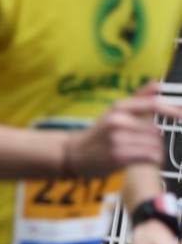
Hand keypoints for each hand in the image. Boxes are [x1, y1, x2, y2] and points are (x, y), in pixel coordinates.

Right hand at [65, 82, 181, 176]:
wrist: (72, 154)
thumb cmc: (98, 134)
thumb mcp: (114, 111)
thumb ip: (138, 98)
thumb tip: (157, 83)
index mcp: (119, 108)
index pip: (152, 104)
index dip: (171, 109)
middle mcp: (118, 121)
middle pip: (155, 129)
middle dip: (156, 139)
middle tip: (146, 145)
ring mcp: (118, 139)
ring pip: (154, 144)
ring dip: (156, 151)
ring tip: (146, 154)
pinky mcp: (118, 156)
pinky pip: (149, 156)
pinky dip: (153, 159)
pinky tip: (148, 160)